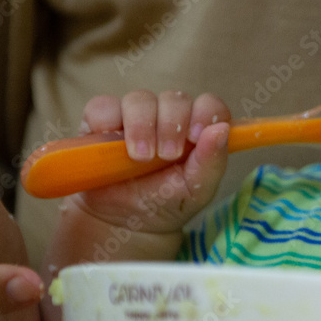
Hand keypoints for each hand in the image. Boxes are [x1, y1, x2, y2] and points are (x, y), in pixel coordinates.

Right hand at [67, 89, 230, 233]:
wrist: (125, 222)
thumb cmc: (166, 202)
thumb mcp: (196, 190)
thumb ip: (211, 161)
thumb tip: (221, 129)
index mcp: (195, 128)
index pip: (208, 104)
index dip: (205, 113)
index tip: (196, 136)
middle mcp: (166, 117)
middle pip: (174, 98)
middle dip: (172, 124)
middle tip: (166, 155)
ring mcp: (133, 117)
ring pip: (139, 99)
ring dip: (141, 125)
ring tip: (140, 157)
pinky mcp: (100, 123)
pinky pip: (102, 107)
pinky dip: (106, 121)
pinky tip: (110, 147)